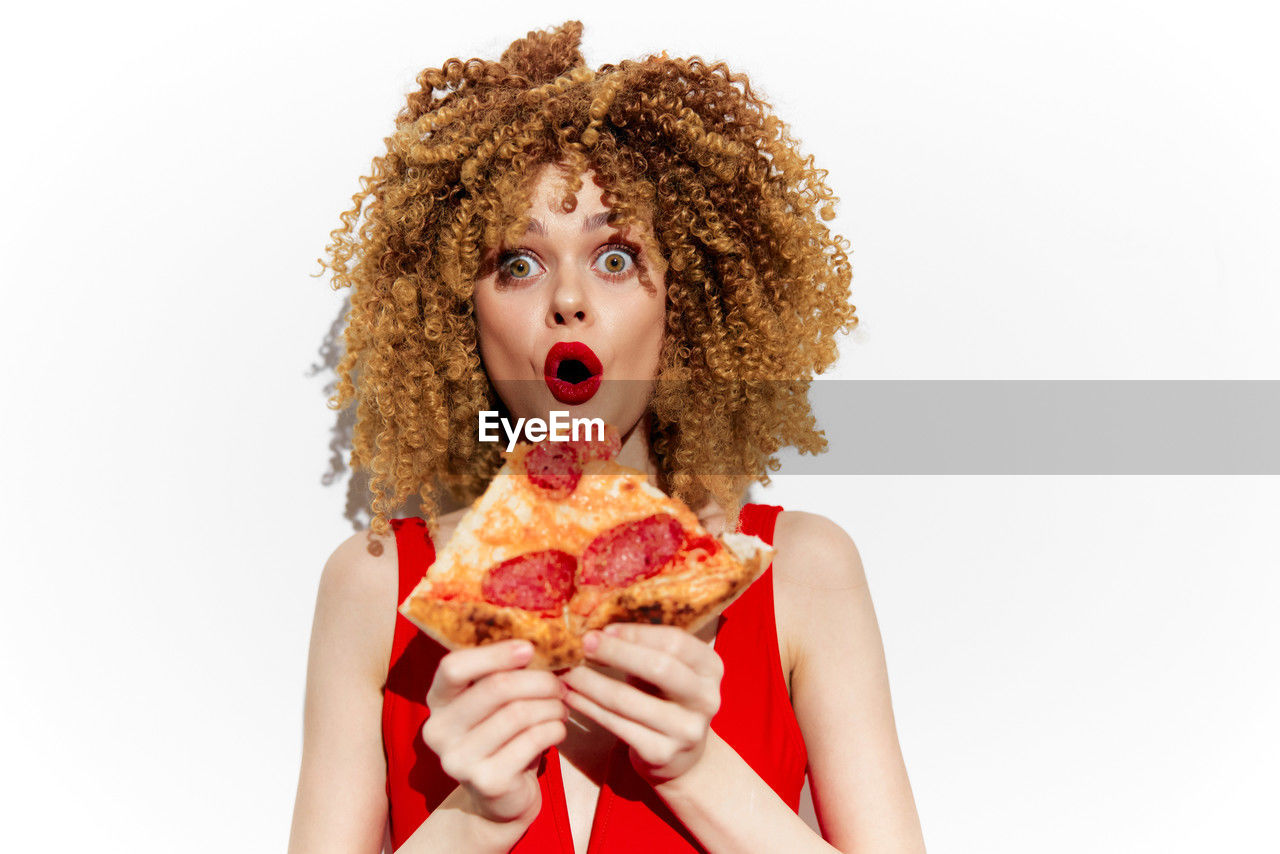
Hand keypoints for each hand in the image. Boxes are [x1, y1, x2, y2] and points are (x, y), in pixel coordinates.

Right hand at [423, 640, 569, 826]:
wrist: (501, 800)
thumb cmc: (502, 738)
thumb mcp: (493, 705)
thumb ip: (502, 675)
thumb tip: (540, 638)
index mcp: (437, 702)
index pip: (453, 666)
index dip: (494, 653)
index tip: (529, 648)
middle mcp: (438, 731)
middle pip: (495, 688)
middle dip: (538, 681)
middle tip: (560, 684)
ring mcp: (458, 759)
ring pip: (518, 713)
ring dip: (551, 705)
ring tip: (562, 706)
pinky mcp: (486, 781)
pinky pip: (531, 740)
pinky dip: (554, 728)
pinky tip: (558, 729)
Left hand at [558, 624, 722, 786]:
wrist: (684, 757)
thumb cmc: (667, 698)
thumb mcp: (669, 670)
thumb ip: (646, 648)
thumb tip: (598, 625)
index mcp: (711, 668)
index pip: (676, 642)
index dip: (638, 634)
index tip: (605, 628)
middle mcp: (706, 698)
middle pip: (659, 667)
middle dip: (616, 653)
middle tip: (583, 644)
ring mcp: (686, 730)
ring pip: (628, 700)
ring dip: (591, 683)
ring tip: (567, 671)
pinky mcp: (662, 754)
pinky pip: (616, 725)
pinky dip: (588, 708)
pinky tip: (571, 697)